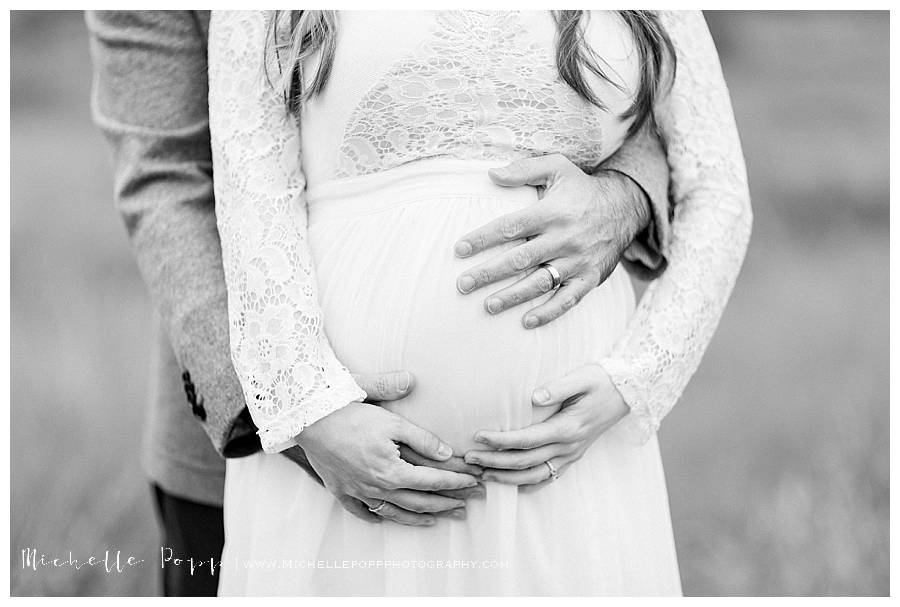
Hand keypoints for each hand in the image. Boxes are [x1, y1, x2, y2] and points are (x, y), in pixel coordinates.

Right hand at [282, 370, 483, 502]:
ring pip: (395, 512)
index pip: (433, 480)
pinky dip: (377, 516)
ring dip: (419, 517)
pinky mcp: (341, 490)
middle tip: (467, 505)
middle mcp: (377, 487)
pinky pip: (362, 511)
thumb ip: (422, 438)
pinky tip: (387, 518)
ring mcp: (358, 491)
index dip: (457, 482)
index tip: (474, 482)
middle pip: (418, 501)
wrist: (308, 419)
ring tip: (438, 519)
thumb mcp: (393, 421)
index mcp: (392, 470)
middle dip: (446, 503)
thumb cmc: (351, 414)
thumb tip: (447, 453)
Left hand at [454, 154, 649, 327]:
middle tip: (462, 284)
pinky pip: (568, 300)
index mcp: (552, 212)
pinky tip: (527, 321)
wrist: (626, 208)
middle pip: (520, 259)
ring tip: (488, 306)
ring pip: (541, 282)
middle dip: (489, 273)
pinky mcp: (590, 278)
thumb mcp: (558, 168)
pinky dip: (548, 312)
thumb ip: (524, 169)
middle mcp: (564, 238)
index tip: (459, 250)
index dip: (483, 238)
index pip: (511, 227)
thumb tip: (491, 174)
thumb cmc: (582, 189)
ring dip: (513, 296)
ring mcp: (578, 261)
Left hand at [464, 364, 628, 489]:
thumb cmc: (602, 380)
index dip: (500, 440)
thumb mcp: (582, 377)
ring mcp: (572, 455)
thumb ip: (558, 387)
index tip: (478, 436)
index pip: (526, 439)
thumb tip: (533, 396)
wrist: (629, 393)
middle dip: (494, 461)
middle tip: (468, 457)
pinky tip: (509, 483)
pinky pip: (548, 477)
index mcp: (568, 428)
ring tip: (482, 474)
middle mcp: (569, 446)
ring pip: (534, 476)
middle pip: (525, 461)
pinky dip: (527, 484)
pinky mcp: (573, 456)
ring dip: (506, 478)